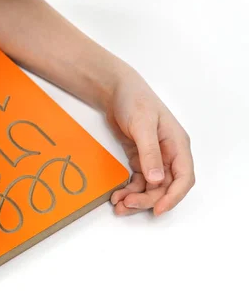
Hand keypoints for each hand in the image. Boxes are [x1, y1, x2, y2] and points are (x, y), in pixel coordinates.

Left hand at [106, 67, 194, 215]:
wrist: (114, 90)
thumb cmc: (134, 100)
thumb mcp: (142, 125)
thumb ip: (150, 152)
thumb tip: (157, 179)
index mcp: (177, 145)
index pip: (184, 177)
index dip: (174, 197)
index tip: (158, 209)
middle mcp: (169, 154)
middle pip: (166, 187)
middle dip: (149, 200)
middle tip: (128, 205)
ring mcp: (154, 158)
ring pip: (151, 188)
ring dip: (137, 198)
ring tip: (119, 205)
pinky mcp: (140, 159)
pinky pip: (139, 181)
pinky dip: (130, 190)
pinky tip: (118, 195)